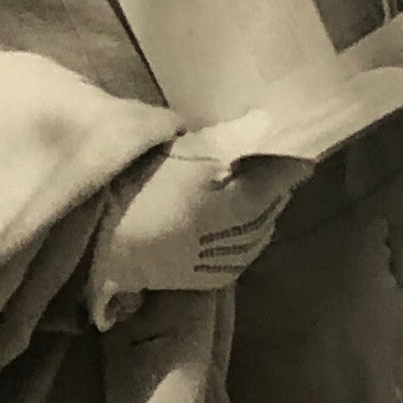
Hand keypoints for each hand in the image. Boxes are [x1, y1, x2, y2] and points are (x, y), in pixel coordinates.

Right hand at [90, 141, 310, 304]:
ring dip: (268, 208)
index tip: (299, 141)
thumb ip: (228, 138)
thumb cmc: (139, 183)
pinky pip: (246, 254)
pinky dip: (252, 234)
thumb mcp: (185, 150)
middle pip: (276, 203)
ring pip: (264, 230)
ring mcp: (227, 260)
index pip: (283, 175)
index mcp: (236, 199)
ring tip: (263, 186)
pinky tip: (246, 222)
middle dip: (280, 181)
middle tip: (277, 157)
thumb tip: (263, 124)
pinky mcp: (212, 278)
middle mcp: (240, 234)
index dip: (294, 157)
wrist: (102, 238)